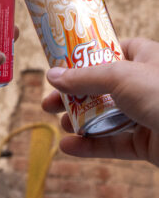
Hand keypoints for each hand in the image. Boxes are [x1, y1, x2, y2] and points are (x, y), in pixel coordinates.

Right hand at [42, 37, 158, 166]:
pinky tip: (68, 146)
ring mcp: (146, 115)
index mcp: (146, 59)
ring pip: (105, 116)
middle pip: (101, 88)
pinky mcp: (147, 143)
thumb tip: (51, 75)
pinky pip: (113, 143)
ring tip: (60, 123)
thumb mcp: (120, 76)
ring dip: (79, 121)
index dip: (87, 56)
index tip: (63, 64)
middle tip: (49, 101)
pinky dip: (90, 146)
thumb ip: (83, 76)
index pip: (113, 51)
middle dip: (74, 95)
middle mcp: (145, 86)